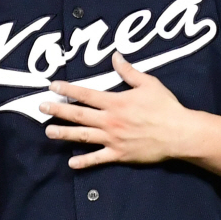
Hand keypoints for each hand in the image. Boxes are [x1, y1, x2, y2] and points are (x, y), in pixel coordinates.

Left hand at [40, 51, 190, 168]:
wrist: (179, 133)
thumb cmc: (165, 107)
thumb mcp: (148, 83)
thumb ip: (129, 72)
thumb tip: (116, 56)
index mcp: (115, 102)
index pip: (85, 94)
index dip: (67, 90)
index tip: (52, 86)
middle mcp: (110, 120)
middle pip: (78, 114)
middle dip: (58, 110)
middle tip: (41, 107)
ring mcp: (113, 139)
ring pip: (83, 136)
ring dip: (64, 134)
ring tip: (48, 132)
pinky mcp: (119, 154)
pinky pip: (98, 159)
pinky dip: (84, 162)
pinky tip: (71, 163)